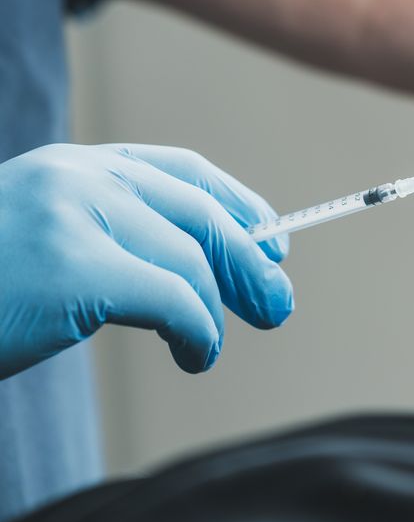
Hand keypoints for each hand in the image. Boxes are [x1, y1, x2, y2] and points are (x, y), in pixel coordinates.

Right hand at [0, 144, 292, 378]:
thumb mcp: (28, 235)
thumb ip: (97, 232)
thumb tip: (189, 272)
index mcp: (72, 165)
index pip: (182, 171)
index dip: (239, 205)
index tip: (273, 239)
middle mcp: (79, 177)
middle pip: (201, 215)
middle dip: (250, 263)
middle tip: (277, 305)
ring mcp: (76, 217)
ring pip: (192, 262)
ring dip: (215, 314)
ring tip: (210, 348)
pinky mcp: (74, 269)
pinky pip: (174, 302)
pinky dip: (199, 334)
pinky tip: (195, 356)